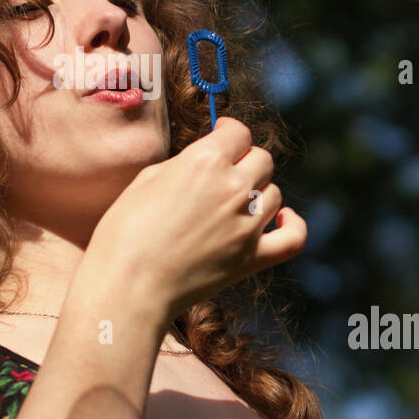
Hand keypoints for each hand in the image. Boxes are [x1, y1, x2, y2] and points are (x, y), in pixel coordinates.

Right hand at [85, 117, 306, 320]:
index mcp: (205, 161)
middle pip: (261, 159)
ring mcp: (247, 224)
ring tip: (236, 202)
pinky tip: (280, 219)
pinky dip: (293, 225)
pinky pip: (293, 237)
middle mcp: (233, 187)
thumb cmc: (125, 232)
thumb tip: (202, 163)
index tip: (223, 136)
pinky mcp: (252, 258)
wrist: (128, 286)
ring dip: (258, 193)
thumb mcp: (147, 180)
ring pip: (274, 193)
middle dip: (244, 161)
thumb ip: (183, 164)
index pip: (238, 132)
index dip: (229, 132)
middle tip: (225, 172)